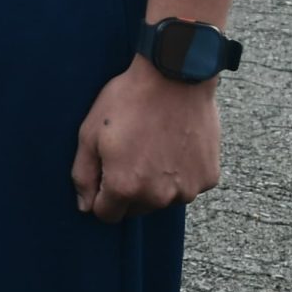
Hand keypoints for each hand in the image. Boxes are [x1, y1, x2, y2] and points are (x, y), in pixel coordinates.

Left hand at [70, 54, 221, 223]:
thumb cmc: (128, 101)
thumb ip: (83, 175)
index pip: (106, 214)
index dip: (100, 194)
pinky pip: (187, 184)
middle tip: (129, 151)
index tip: (105, 170)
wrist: (175, 77)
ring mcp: (187, 190)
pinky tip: (174, 143)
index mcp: (125, 188)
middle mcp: (158, 197)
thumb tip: (85, 207)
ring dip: (155, 182)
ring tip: (152, 144)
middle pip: (135, 208)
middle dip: (128, 188)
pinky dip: (180, 171)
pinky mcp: (208, 179)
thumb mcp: (89, 133)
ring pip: (163, 198)